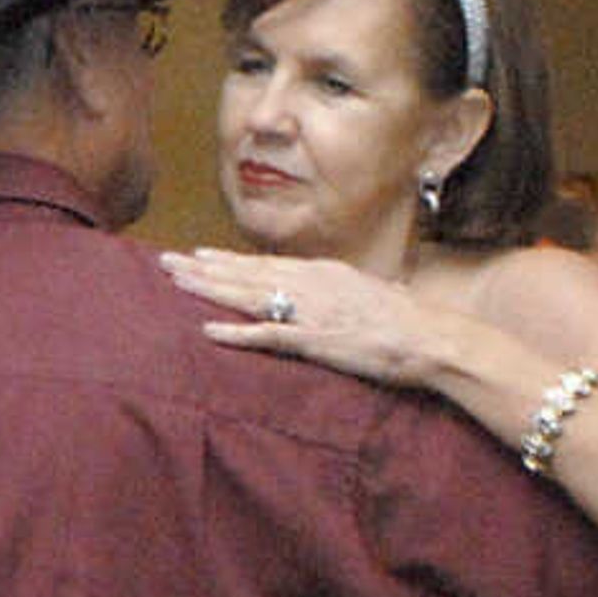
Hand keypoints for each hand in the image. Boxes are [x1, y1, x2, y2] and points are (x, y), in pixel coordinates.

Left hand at [159, 249, 443, 384]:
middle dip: (204, 269)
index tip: (196, 257)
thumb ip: (335, 293)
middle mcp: (312, 284)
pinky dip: (237, 333)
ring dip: (210, 289)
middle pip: (247, 274)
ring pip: (249, 295)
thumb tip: (321, 293)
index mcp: (323, 273)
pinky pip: (269, 335)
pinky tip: (208, 330)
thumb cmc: (403, 321)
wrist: (432, 337)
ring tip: (175, 283)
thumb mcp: (364, 295)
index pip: (264, 264)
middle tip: (165, 262)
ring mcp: (312, 311)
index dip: (226, 261)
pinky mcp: (315, 340)